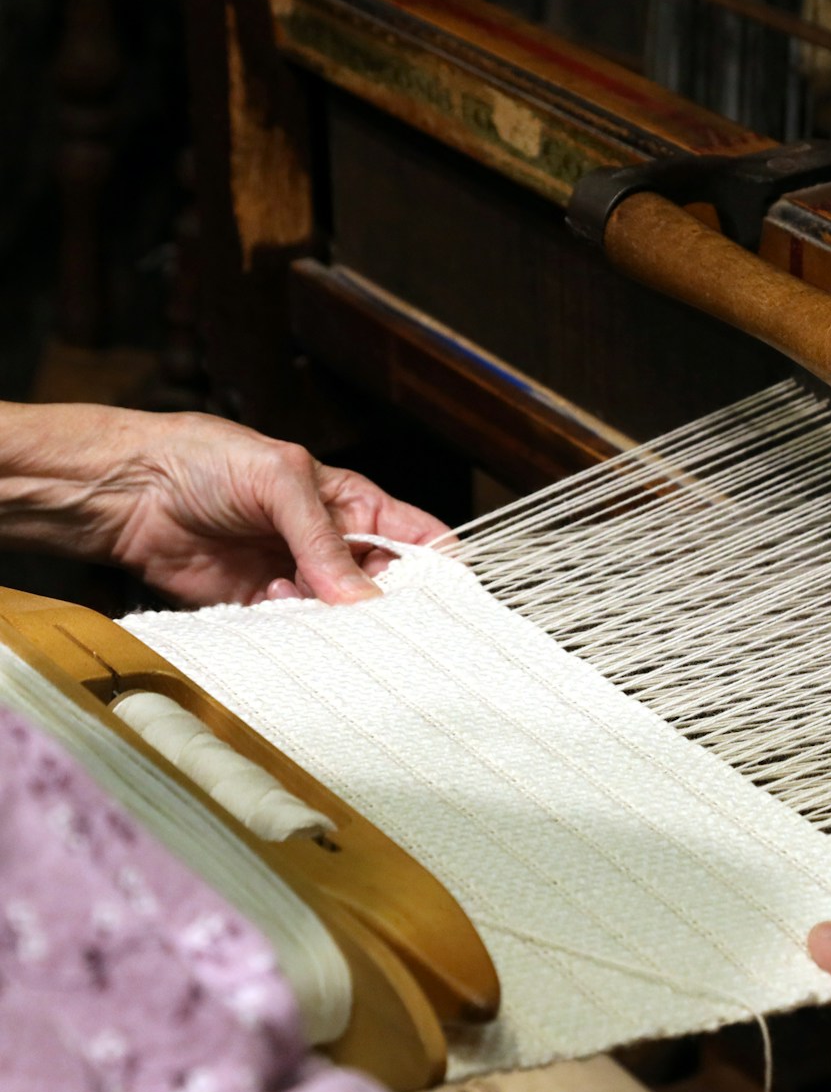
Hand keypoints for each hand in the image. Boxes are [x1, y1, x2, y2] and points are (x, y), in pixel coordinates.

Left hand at [0, 404, 449, 605]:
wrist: (127, 489)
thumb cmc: (206, 459)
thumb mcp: (281, 480)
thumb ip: (324, 538)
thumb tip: (363, 597)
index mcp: (354, 503)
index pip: (418, 538)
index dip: (438, 568)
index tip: (442, 598)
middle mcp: (333, 544)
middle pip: (385, 587)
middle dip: (384, 603)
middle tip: (371, 612)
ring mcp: (298, 577)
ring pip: (341, 616)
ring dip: (330, 616)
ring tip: (295, 591)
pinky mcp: (260, 607)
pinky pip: (294, 632)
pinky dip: (292, 629)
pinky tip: (266, 599)